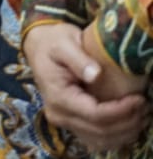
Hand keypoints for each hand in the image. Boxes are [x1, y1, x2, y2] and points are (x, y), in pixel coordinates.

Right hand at [25, 22, 148, 151]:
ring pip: (101, 140)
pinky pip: (97, 139)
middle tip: (145, 106)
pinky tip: (129, 123)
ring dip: (125, 132)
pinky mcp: (71, 123)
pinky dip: (116, 136)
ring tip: (141, 115)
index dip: (121, 111)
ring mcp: (64, 121)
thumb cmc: (54, 42)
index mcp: (57, 95)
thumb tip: (95, 74)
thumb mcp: (64, 43)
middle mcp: (58, 114)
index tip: (139, 99)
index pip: (95, 114)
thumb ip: (78, 59)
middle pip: (101, 131)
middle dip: (128, 122)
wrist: (40, 47)